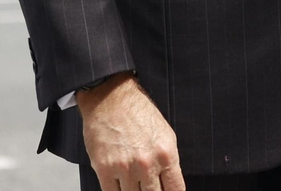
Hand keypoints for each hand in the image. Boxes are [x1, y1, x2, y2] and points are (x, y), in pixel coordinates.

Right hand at [79, 73, 185, 190]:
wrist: (111, 99)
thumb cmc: (138, 114)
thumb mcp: (165, 135)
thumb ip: (168, 162)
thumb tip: (169, 184)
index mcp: (167, 154)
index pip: (176, 189)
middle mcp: (147, 163)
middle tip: (147, 188)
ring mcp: (125, 168)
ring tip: (133, 184)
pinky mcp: (105, 169)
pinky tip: (120, 186)